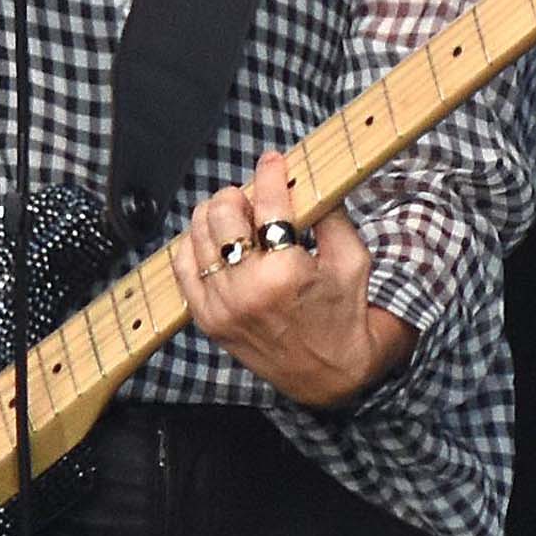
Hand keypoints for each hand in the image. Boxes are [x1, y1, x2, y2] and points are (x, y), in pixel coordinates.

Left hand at [175, 153, 413, 408]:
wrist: (330, 376)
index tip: (272, 160)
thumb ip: (330, 215)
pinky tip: (215, 242)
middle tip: (254, 197)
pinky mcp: (207, 320)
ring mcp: (222, 306)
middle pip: (222, 212)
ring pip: (197, 234)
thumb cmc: (345, 314)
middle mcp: (247, 289)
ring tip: (236, 218)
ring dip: (216, 217)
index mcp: (286, 272)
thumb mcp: (352, 260)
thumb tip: (305, 178)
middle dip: (239, 195)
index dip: (270, 172)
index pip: (268, 204)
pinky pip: (182, 266)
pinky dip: (194, 246)